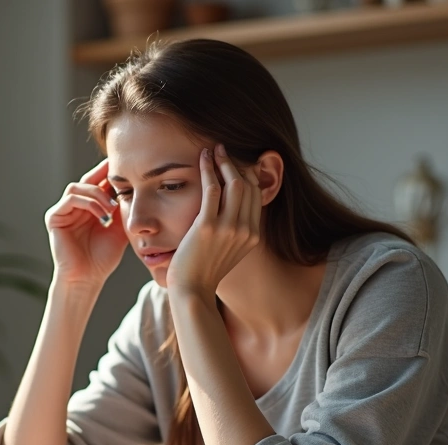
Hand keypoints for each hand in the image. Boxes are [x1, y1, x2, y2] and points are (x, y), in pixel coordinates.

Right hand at [44, 159, 128, 286]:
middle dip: (103, 174)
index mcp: (89, 207)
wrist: (88, 278)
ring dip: (97, 194)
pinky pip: (70, 199)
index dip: (110, 174)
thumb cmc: (102, 257)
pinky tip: (102, 215)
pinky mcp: (54, 217)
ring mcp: (63, 211)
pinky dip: (88, 203)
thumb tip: (132, 186)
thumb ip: (121, 208)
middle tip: (120, 172)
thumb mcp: (118, 228)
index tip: (128, 168)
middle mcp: (74, 206)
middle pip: (87, 180)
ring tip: (112, 207)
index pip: (98, 183)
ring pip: (78, 187)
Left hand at [166, 144, 261, 297]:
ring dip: (223, 161)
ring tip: (214, 150)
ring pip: (233, 183)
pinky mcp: (207, 227)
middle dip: (236, 164)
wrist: (192, 291)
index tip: (235, 163)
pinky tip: (202, 158)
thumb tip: (232, 212)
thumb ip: (235, 231)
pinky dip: (207, 169)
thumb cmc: (204, 270)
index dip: (247, 175)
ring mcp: (228, 229)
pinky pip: (211, 189)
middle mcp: (245, 230)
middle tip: (224, 151)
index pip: (256, 196)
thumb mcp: (229, 250)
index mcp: (253, 236)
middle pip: (248, 186)